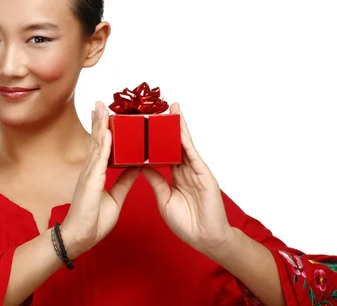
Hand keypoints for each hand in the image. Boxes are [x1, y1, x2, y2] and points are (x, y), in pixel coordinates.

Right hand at [61, 101, 139, 259]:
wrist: (81, 236)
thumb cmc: (93, 220)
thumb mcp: (115, 197)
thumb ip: (124, 181)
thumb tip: (137, 166)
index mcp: (96, 173)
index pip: (102, 147)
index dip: (104, 130)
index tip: (107, 116)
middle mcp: (91, 170)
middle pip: (97, 140)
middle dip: (99, 121)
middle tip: (102, 103)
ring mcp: (89, 173)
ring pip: (97, 144)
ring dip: (100, 125)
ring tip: (102, 108)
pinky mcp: (91, 181)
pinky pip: (99, 159)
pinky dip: (104, 144)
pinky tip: (108, 131)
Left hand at [140, 102, 233, 255]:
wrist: (205, 239)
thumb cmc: (187, 223)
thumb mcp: (164, 199)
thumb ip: (156, 181)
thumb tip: (141, 166)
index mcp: (176, 175)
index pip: (165, 151)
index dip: (157, 138)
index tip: (148, 124)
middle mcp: (187, 170)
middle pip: (176, 143)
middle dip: (170, 125)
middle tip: (163, 106)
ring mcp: (197, 171)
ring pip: (186, 145)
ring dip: (180, 128)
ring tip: (173, 110)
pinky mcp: (205, 176)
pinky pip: (193, 157)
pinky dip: (186, 144)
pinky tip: (180, 131)